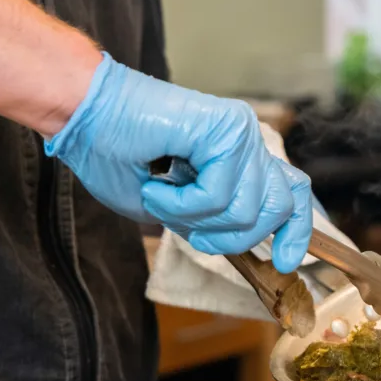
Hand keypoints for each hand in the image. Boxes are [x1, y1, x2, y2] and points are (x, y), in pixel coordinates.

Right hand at [44, 53, 311, 272]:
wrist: (83, 117)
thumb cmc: (116, 156)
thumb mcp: (175, 208)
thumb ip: (215, 221)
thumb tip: (247, 243)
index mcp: (240, 158)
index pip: (293, 194)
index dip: (297, 231)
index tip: (284, 263)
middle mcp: (247, 141)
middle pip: (278, 209)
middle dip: (233, 236)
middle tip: (190, 228)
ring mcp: (240, 131)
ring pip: (247, 210)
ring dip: (196, 219)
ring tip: (161, 196)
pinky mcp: (226, 127)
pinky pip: (219, 194)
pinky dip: (180, 204)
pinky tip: (156, 184)